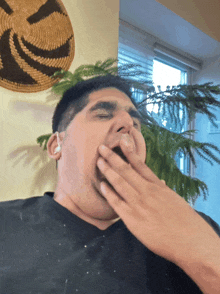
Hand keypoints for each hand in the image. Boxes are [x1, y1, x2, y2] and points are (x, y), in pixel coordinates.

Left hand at [97, 134, 218, 265]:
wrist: (189, 242)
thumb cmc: (185, 221)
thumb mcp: (174, 200)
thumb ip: (163, 190)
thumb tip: (158, 181)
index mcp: (158, 186)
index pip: (141, 164)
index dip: (129, 152)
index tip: (122, 140)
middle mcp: (147, 191)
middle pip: (126, 170)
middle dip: (112, 158)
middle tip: (101, 148)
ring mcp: (138, 204)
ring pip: (119, 183)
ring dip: (108, 171)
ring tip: (98, 162)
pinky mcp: (132, 219)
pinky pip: (117, 203)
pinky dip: (108, 193)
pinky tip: (102, 186)